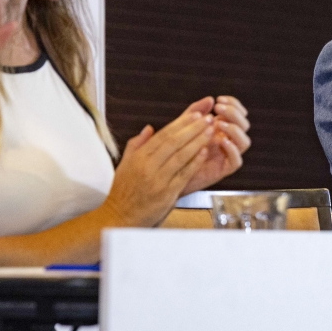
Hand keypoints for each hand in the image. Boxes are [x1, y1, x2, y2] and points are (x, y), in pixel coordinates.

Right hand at [102, 109, 214, 226]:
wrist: (120, 216)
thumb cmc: (123, 191)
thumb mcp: (125, 164)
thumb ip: (137, 144)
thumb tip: (149, 128)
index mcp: (139, 156)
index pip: (163, 135)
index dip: (181, 123)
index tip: (196, 114)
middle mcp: (148, 165)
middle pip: (174, 142)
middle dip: (193, 128)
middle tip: (208, 119)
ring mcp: (158, 179)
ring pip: (181, 156)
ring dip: (198, 142)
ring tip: (211, 131)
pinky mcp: (167, 193)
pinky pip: (184, 174)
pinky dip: (195, 162)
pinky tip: (205, 152)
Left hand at [180, 95, 250, 193]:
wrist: (167, 174)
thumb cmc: (175, 150)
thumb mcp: (182, 126)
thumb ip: (195, 111)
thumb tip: (210, 99)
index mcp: (221, 129)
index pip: (238, 114)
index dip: (234, 104)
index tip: (219, 100)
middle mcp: (227, 141)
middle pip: (244, 125)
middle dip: (234, 113)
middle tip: (219, 109)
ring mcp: (226, 155)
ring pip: (244, 142)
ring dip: (235, 130)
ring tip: (219, 124)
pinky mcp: (222, 170)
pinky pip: (236, 162)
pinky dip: (233, 150)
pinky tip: (222, 141)